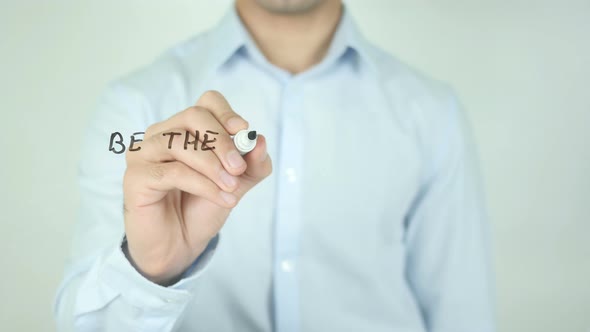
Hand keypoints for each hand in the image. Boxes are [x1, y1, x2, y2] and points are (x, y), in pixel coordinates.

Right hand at [122, 90, 271, 284]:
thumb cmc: (202, 208)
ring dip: (213, 166)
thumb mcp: (237, 183)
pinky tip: (222, 198)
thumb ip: (252, 164)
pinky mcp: (136, 177)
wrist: (180, 245)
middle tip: (239, 168)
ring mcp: (144, 154)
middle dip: (222, 141)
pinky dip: (203, 185)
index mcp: (185, 128)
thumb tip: (260, 140)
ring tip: (231, 188)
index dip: (227, 114)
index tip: (244, 133)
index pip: (206, 102)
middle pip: (193, 116)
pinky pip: (173, 172)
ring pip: (181, 143)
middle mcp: (161, 134)